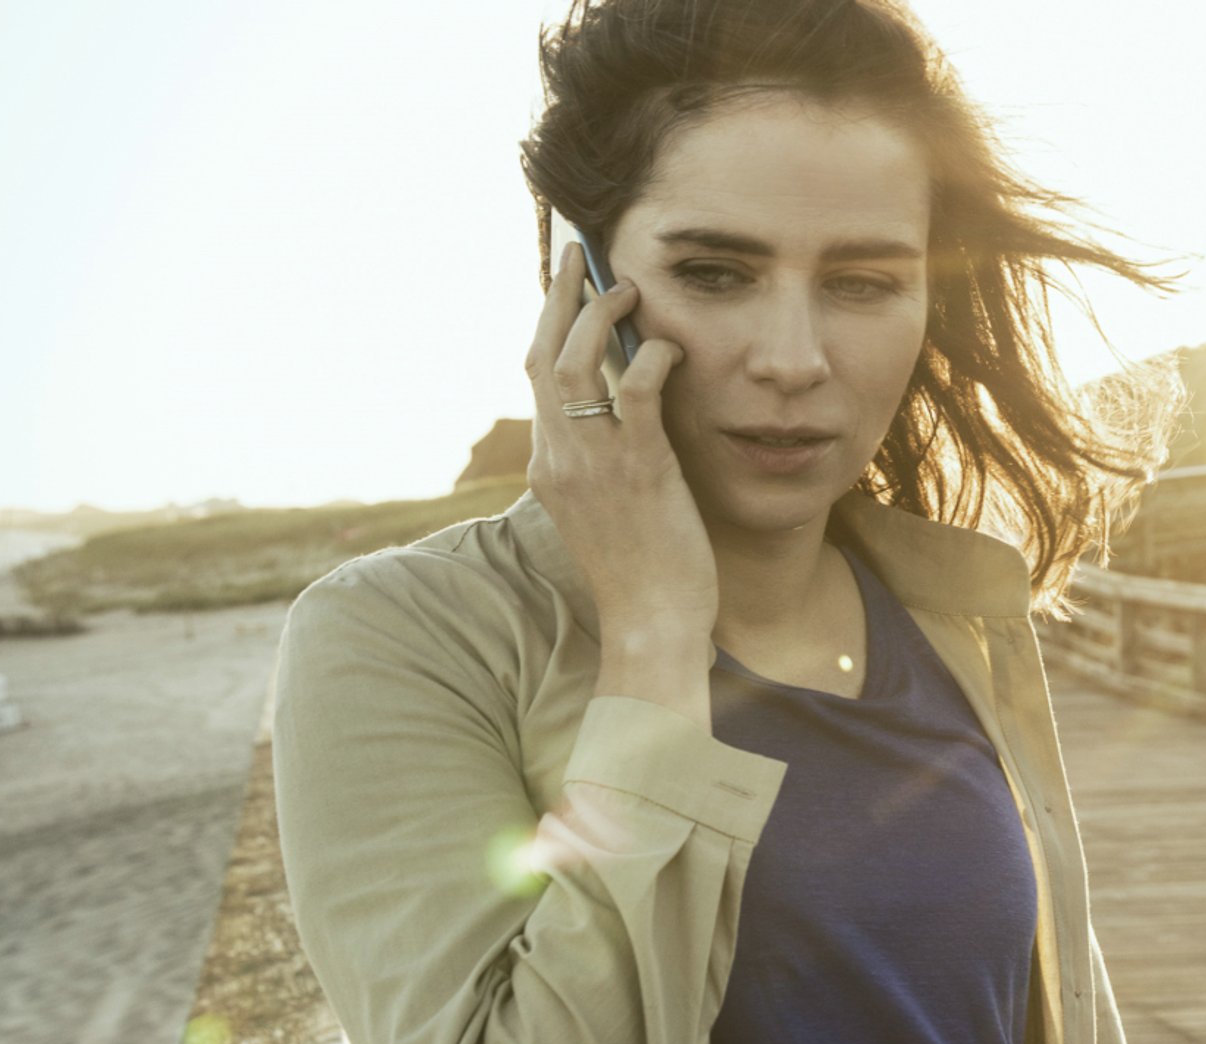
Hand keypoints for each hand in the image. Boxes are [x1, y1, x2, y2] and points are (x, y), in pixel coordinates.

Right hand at [525, 243, 719, 647]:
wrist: (652, 625)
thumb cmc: (640, 572)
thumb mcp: (605, 509)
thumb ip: (602, 459)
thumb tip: (624, 407)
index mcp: (548, 467)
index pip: (536, 378)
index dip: (549, 326)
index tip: (563, 288)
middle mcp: (560, 458)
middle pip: (544, 356)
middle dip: (559, 299)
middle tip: (578, 256)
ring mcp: (595, 464)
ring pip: (578, 365)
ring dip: (600, 316)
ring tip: (627, 290)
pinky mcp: (640, 471)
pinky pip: (637, 395)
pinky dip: (651, 360)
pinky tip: (669, 346)